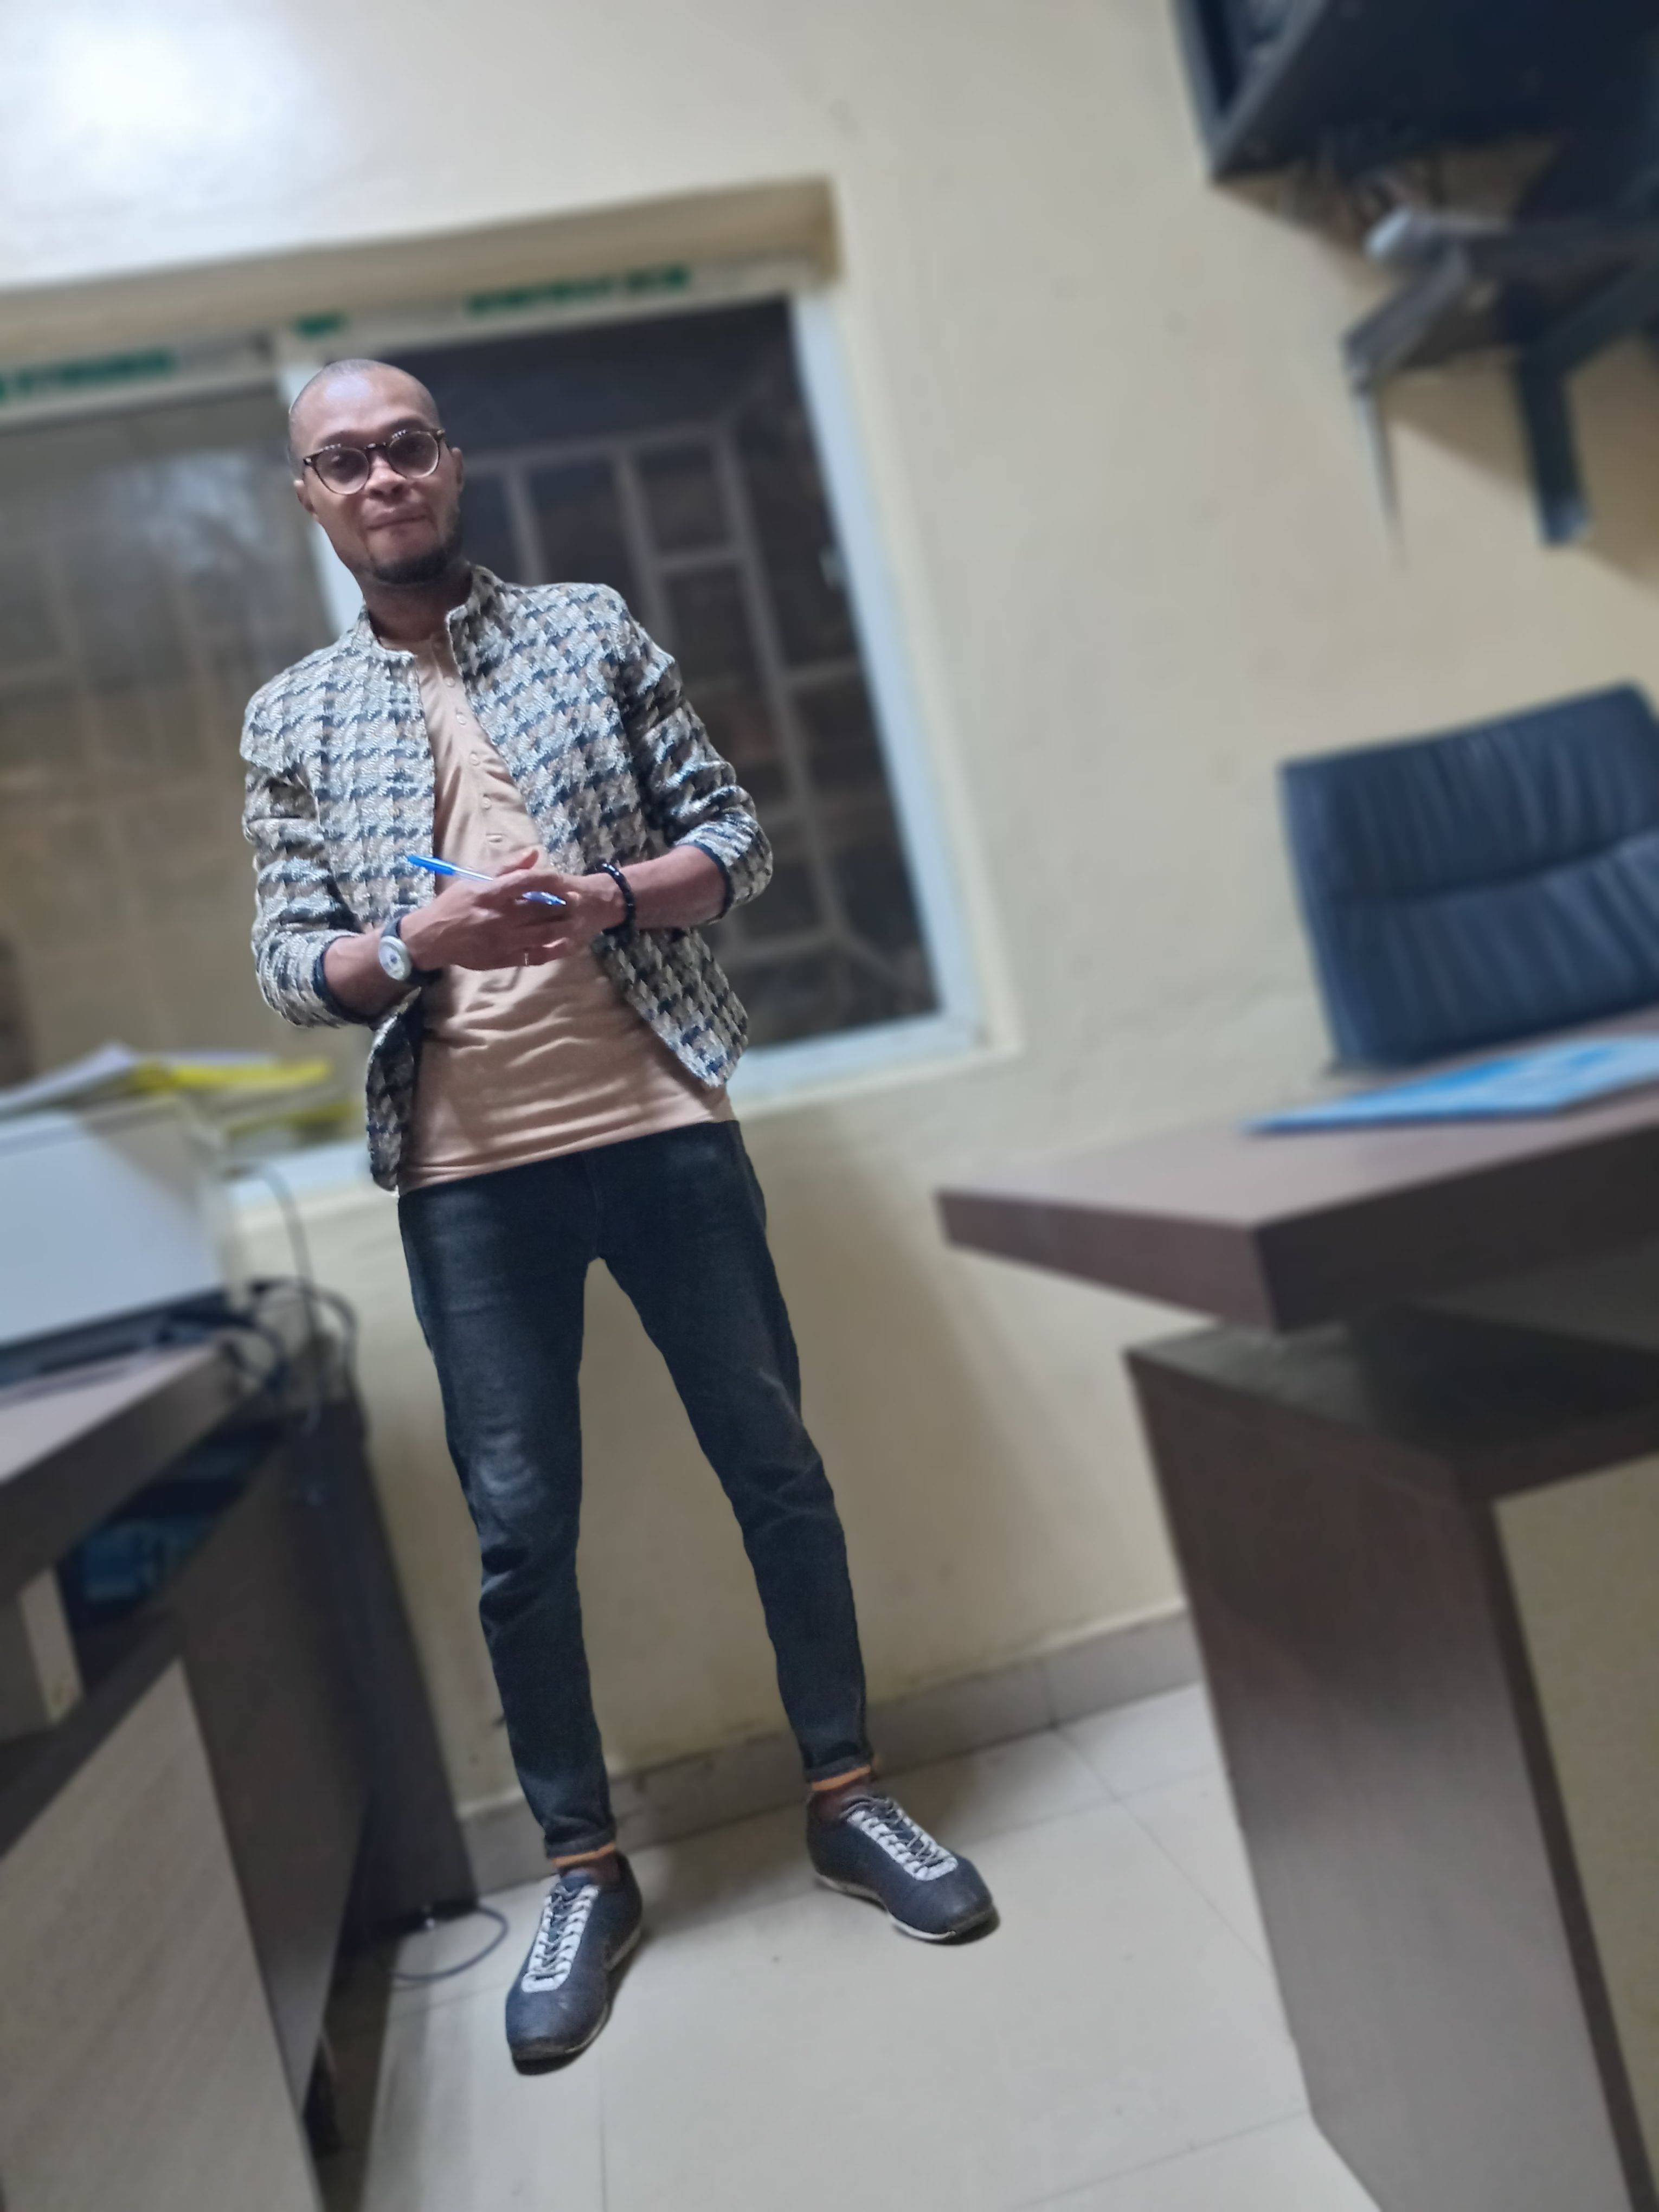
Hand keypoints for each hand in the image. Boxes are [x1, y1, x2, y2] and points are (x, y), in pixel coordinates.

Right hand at [401, 849, 626, 970]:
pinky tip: (562, 942)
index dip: (550, 880)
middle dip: (563, 904)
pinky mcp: (503, 959)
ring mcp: (502, 941)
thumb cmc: (455, 904)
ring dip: (563, 926)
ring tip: (574, 919)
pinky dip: (552, 949)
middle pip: (541, 909)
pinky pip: (535, 955)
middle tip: (577, 900)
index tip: (562, 880)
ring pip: (543, 934)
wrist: (433, 938)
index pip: (527, 882)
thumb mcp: (474, 879)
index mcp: (490, 894)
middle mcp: (498, 917)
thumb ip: (505, 866)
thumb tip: (534, 853)